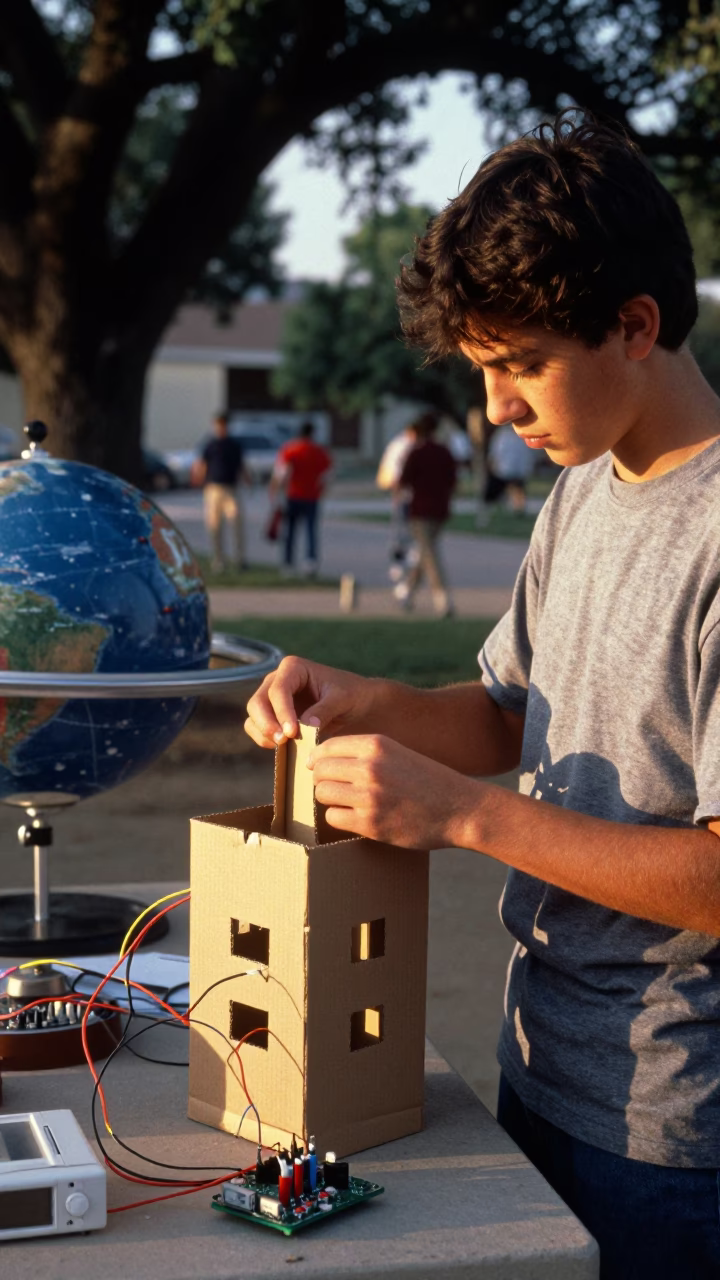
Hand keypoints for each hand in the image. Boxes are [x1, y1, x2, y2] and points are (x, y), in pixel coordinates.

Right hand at [244, 656, 377, 747]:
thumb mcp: (343, 699)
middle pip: (258, 702)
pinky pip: (257, 727)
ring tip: (283, 746)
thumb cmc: (351, 694)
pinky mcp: (272, 715)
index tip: (292, 733)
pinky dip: (264, 738)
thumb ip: (325, 709)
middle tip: (283, 741)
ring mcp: (272, 698)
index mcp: (293, 668)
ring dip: (263, 732)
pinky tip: (282, 748)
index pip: (278, 690)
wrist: (354, 704)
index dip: (282, 712)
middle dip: (267, 723)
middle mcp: (277, 680)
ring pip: (254, 715)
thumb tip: (306, 725)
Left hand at [309, 733, 478, 848]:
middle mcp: (370, 767)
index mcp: (377, 745)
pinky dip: (339, 818)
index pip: (327, 747)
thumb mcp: (398, 753)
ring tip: (346, 802)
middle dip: (321, 779)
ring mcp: (369, 796)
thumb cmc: (428, 781)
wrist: (460, 808)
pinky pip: (333, 817)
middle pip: (320, 770)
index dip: (318, 758)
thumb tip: (323, 759)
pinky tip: (354, 817)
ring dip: (330, 799)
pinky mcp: (371, 823)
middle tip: (333, 787)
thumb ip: (366, 754)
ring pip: (322, 793)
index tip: (318, 767)